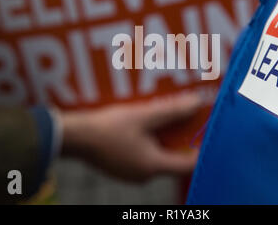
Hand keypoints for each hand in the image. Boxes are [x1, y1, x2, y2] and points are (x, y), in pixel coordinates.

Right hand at [59, 94, 200, 181]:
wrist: (74, 137)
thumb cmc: (108, 129)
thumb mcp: (143, 116)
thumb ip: (172, 111)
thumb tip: (196, 103)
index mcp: (152, 166)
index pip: (188, 164)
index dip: (199, 148)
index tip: (204, 131)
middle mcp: (143, 175)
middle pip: (172, 159)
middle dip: (179, 139)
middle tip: (184, 119)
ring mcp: (130, 173)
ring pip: (156, 157)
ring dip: (162, 139)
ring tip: (164, 118)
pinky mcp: (120, 167)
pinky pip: (141, 157)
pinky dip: (148, 143)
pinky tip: (143, 126)